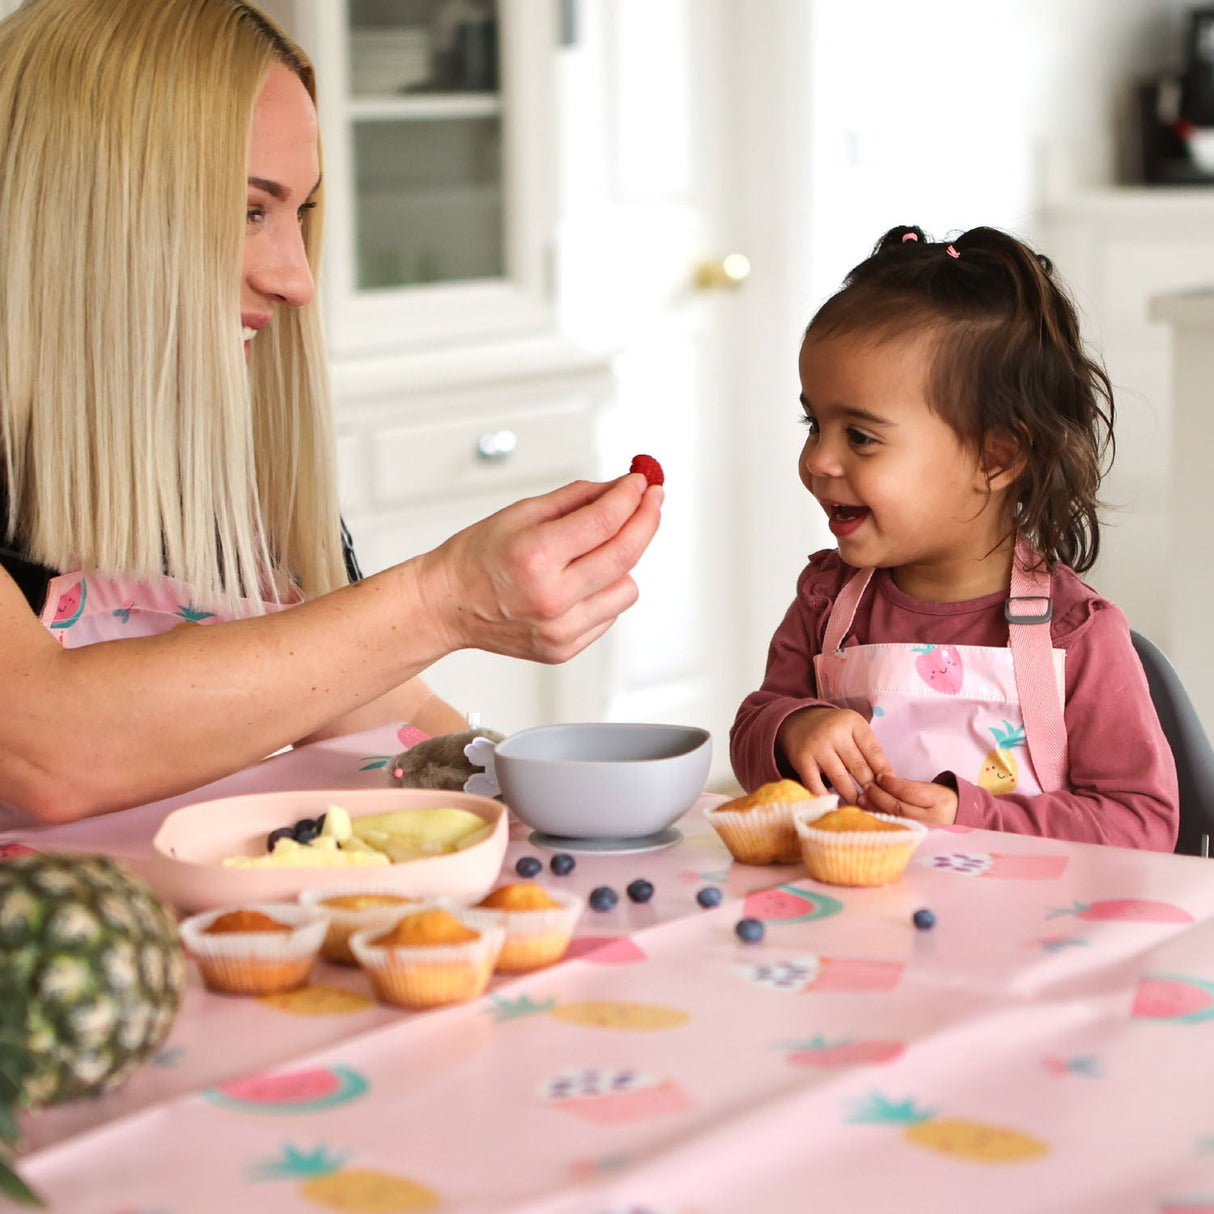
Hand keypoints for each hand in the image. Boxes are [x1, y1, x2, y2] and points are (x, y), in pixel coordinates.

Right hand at [421, 474, 662, 663]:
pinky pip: (609, 614)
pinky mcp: (564, 649)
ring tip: (596, 551)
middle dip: (646, 520)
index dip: (631, 497)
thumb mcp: (521, 512)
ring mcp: (559, 629)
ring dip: (623, 562)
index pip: (604, 521)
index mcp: (535, 556)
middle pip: (625, 554)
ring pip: (627, 588)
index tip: (642, 482)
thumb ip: (576, 499)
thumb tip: (620, 488)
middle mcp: (550, 597)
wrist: (447, 605)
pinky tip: (580, 581)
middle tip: (652, 500)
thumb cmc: (477, 557)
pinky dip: (605, 591)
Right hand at [777, 706, 890, 798]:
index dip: (884, 772)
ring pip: (841, 779)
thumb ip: (869, 750)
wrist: (797, 721)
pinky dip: (827, 798)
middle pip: (859, 767)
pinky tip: (836, 807)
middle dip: (870, 788)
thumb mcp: (853, 731)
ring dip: (853, 797)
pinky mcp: (802, 760)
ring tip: (861, 808)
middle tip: (878, 805)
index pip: (874, 751)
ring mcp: (817, 746)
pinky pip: (816, 785)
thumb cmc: (833, 731)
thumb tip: (889, 782)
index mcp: (853, 722)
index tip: (891, 789)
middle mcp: (835, 732)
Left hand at [859, 772, 958, 824]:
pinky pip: (893, 828)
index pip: (910, 793)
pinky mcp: (914, 838)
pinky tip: (867, 813)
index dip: (891, 784)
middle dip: (879, 796)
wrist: (958, 818)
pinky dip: (878, 820)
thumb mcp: (931, 788)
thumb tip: (882, 782)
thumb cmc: (941, 799)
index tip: (878, 776)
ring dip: (874, 809)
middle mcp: (930, 818)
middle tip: (866, 786)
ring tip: (861, 799)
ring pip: (894, 820)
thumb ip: (908, 787)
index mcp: (938, 800)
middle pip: (899, 808)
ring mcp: (922, 831)